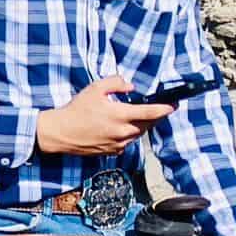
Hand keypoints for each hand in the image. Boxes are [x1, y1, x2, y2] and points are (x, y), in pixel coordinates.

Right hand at [34, 75, 171, 158]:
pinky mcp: (114, 152)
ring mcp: (120, 144)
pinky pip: (128, 142)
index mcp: (121, 115)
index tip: (174, 105)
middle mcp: (123, 132)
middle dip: (154, 116)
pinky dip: (128, 134)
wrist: (61, 133)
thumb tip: (130, 86)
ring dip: (141, 125)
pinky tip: (119, 127)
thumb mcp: (95, 88)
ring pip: (138, 133)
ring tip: (136, 116)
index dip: (165, 109)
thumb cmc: (77, 109)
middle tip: (158, 109)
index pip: (151, 113)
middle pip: (148, 124)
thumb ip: (115, 83)